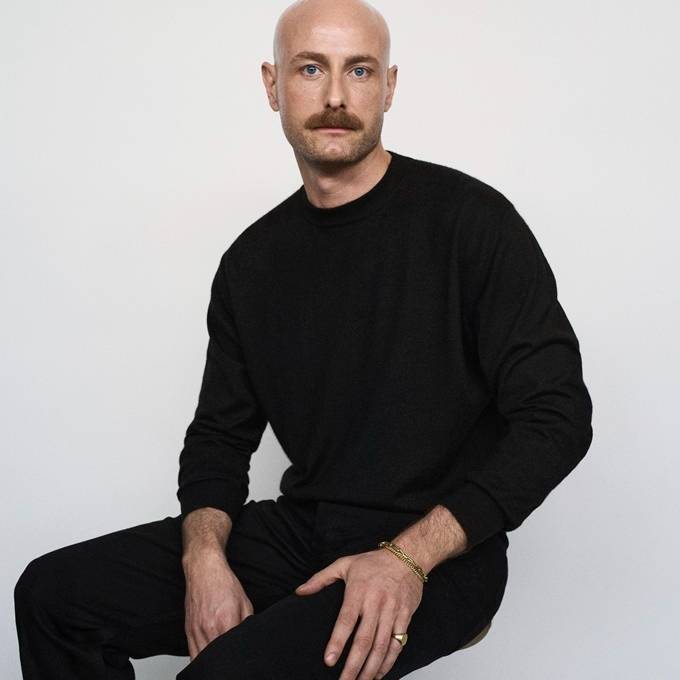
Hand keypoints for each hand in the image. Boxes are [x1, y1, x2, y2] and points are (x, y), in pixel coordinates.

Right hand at [182, 549, 253, 659]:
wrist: (204, 570)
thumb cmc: (224, 584)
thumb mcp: (245, 602)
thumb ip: (247, 623)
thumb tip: (249, 639)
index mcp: (226, 622)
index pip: (231, 651)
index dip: (236, 658)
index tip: (240, 661)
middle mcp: (209, 629)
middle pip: (215, 659)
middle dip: (223, 663)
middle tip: (230, 664)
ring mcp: (196, 631)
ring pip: (201, 660)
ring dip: (211, 664)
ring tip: (219, 664)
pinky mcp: (188, 631)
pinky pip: (192, 653)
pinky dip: (199, 660)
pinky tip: (207, 660)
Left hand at [295, 546, 423, 679]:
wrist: (407, 556)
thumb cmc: (373, 562)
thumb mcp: (344, 564)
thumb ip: (321, 578)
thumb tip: (300, 591)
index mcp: (359, 591)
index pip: (346, 620)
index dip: (337, 642)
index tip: (329, 661)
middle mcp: (376, 603)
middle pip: (364, 639)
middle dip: (354, 664)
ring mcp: (392, 611)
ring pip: (381, 646)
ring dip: (371, 668)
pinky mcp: (405, 617)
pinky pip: (397, 644)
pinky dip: (388, 661)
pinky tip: (379, 673)